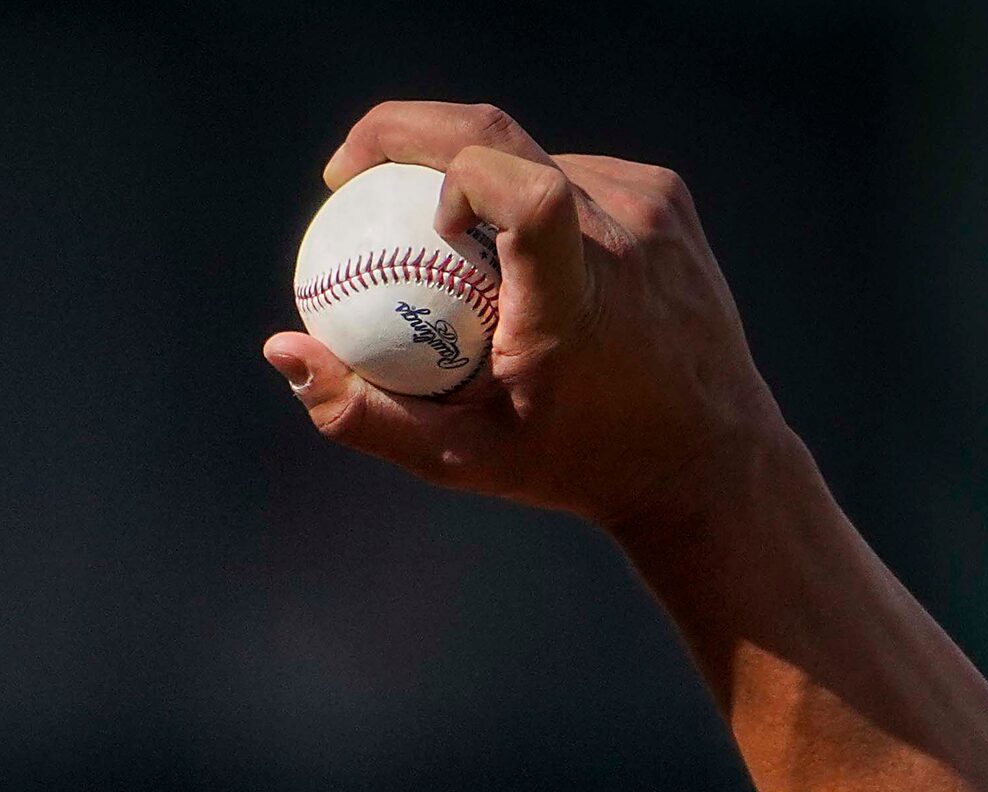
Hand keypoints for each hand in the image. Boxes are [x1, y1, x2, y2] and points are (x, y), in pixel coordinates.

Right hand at [265, 101, 790, 539]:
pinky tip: (511, 252)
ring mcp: (650, 206)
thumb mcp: (458, 459)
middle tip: (348, 171)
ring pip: (528, 150)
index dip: (459, 173)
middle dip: (405, 131)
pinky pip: (567, 167)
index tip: (416, 216)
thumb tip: (281, 350)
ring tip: (441, 243)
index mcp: (574, 302)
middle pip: (500, 134)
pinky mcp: (666, 194)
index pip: (525, 192)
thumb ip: (360, 412)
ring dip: (469, 179)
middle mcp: (620, 239)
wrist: (706, 456)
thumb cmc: (572, 465)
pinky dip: (523, 194)